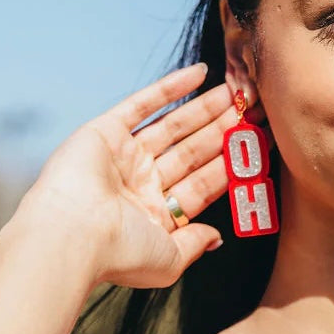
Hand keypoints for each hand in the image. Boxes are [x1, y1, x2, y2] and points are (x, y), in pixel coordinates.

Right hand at [18, 63, 259, 287]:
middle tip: (255, 111)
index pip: (205, 183)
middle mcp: (142, 183)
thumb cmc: (121, 254)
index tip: (260, 146)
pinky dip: (170, 88)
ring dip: (205, 109)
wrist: (73, 237)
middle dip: (225, 132)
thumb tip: (217, 238)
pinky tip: (200, 73)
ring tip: (237, 92)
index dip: (234, 165)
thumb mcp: (170, 260)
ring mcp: (124, 157)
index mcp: (157, 213)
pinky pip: (142, 104)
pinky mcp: (104, 133)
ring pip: (174, 126)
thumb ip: (195, 243)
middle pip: (194, 151)